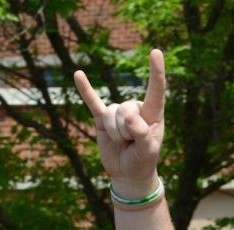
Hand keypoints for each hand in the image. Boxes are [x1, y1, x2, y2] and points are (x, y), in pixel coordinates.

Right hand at [74, 49, 165, 197]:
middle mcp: (135, 109)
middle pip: (125, 110)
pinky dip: (85, 90)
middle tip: (131, 144)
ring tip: (123, 143)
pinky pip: (91, 101)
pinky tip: (78, 75)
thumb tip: (130, 117)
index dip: (156, 72)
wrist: (128, 174)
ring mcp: (118, 112)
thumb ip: (142, 134)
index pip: (155, 91)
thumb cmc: (142, 161)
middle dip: (126, 131)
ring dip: (114, 134)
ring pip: (110, 115)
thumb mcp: (147, 152)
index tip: (156, 52)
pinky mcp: (102, 117)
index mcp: (153, 114)